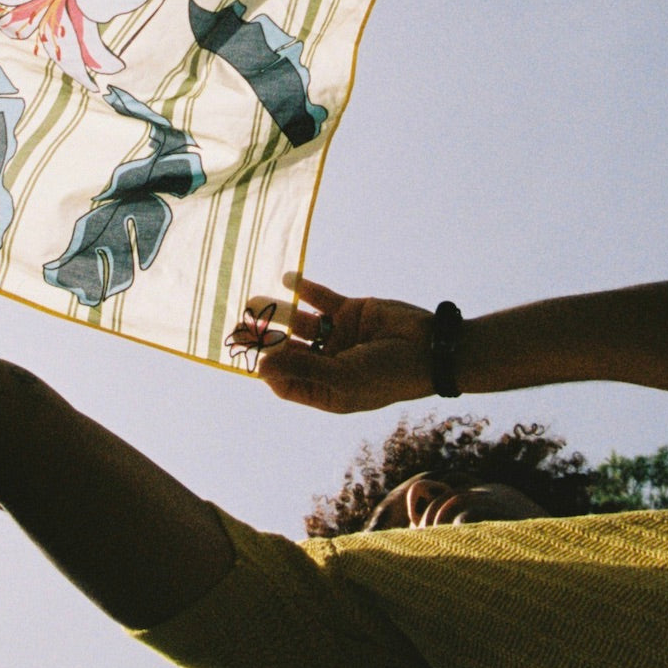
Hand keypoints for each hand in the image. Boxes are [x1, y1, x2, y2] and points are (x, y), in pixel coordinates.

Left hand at [257, 279, 433, 412]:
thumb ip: (301, 369)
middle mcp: (328, 362)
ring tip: (251, 301)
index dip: (268, 370)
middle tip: (235, 328)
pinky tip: (287, 278)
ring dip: (275, 311)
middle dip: (262, 340)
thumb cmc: (388, 373)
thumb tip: (261, 367)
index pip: (286, 381)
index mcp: (327, 389)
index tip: (253, 356)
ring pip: (298, 322)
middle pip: (286, 350)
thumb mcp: (343, 377)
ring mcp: (338, 336)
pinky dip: (304, 288)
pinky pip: (320, 298)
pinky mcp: (349, 311)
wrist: (432, 347)